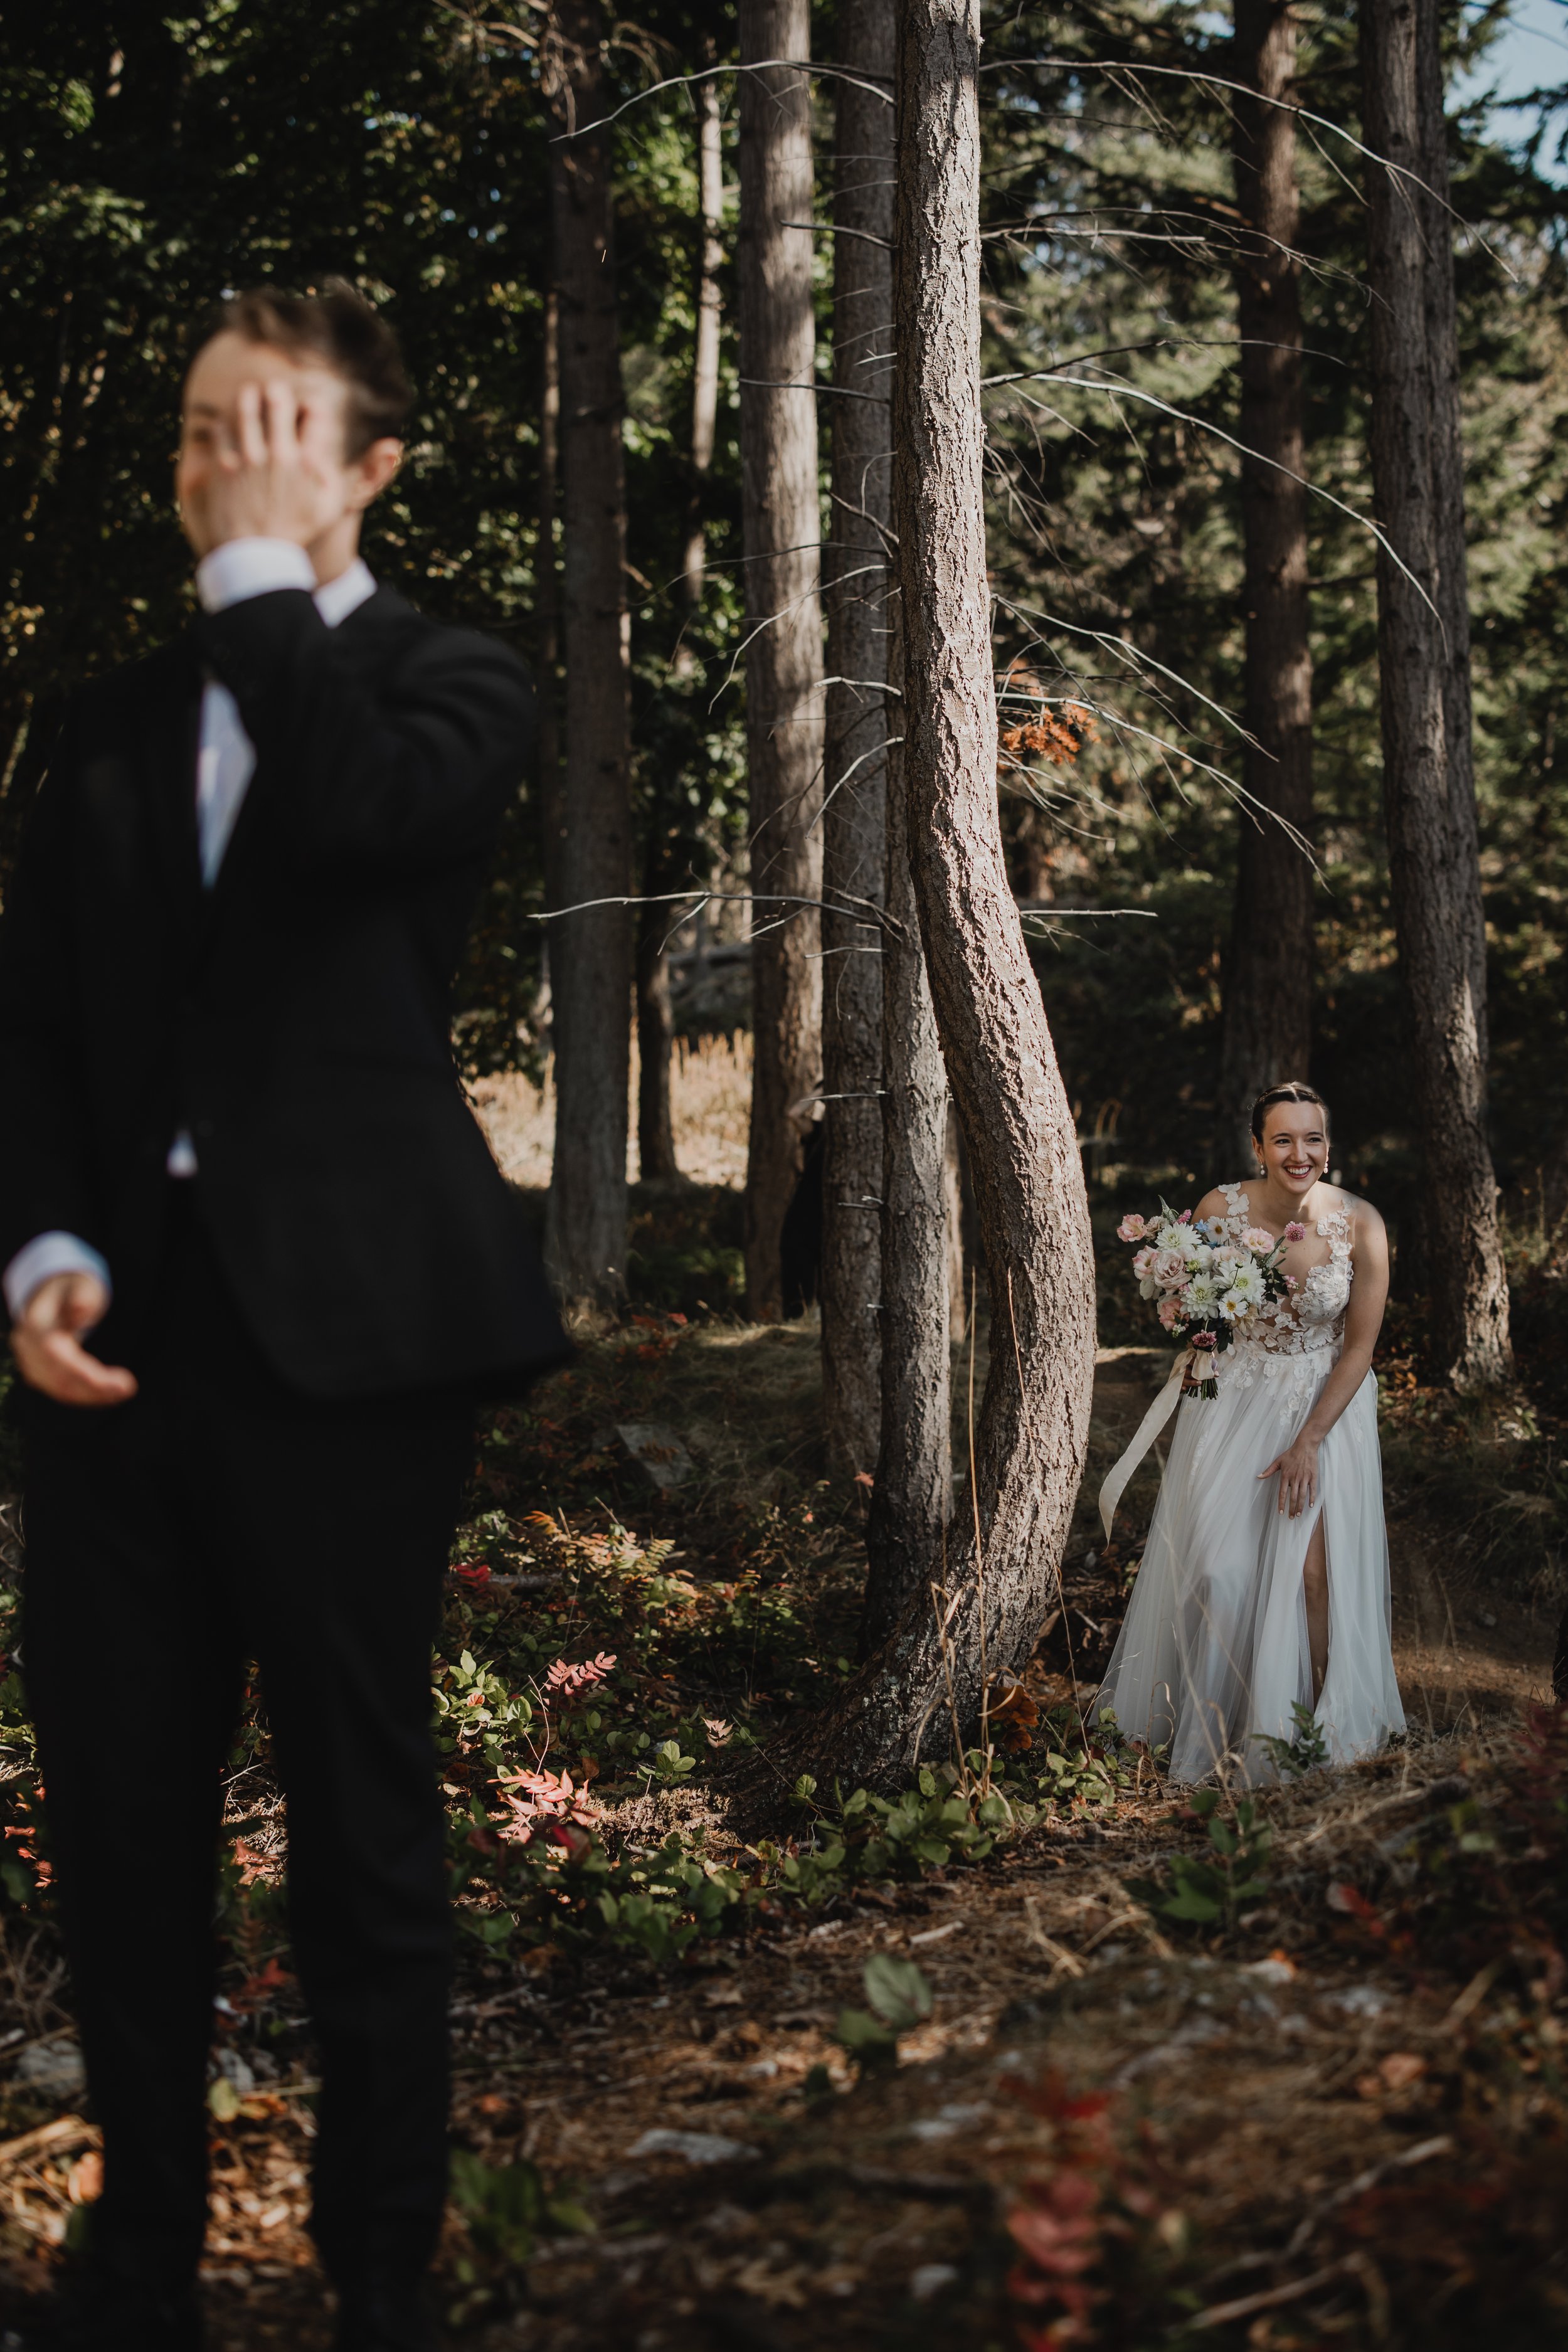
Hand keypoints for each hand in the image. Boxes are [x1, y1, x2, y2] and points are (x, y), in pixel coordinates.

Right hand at [10, 1273, 136, 1407]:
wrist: (49, 1297)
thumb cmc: (70, 1290)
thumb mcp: (78, 1286)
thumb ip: (80, 1296)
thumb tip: (82, 1308)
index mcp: (34, 1325)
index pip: (56, 1355)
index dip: (85, 1373)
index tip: (120, 1381)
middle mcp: (28, 1348)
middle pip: (59, 1377)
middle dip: (94, 1388)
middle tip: (128, 1389)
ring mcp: (31, 1362)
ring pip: (61, 1389)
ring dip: (93, 1395)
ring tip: (124, 1390)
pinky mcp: (40, 1373)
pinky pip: (62, 1390)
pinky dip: (87, 1394)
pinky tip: (111, 1393)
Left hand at [197, 380, 343, 554]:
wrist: (257, 557)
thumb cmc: (295, 533)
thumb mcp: (329, 510)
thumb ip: (333, 476)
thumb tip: (319, 449)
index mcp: (308, 463)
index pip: (315, 410)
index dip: (312, 403)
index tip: (306, 408)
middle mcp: (279, 455)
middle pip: (279, 396)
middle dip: (278, 390)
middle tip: (275, 393)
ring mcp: (248, 458)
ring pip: (245, 403)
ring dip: (249, 396)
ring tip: (250, 397)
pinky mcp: (223, 465)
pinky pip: (221, 426)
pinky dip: (226, 422)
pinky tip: (230, 427)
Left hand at [1260, 1434, 1318, 1517]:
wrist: (1305, 1446)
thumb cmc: (1291, 1454)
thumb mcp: (1278, 1461)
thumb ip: (1268, 1470)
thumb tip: (1258, 1476)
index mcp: (1285, 1476)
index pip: (1282, 1493)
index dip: (1281, 1504)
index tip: (1280, 1513)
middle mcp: (1294, 1478)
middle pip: (1292, 1497)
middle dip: (1291, 1509)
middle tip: (1290, 1517)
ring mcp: (1304, 1478)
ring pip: (1302, 1495)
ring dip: (1300, 1506)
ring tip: (1298, 1514)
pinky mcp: (1313, 1477)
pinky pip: (1312, 1490)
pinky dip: (1311, 1498)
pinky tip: (1310, 1506)